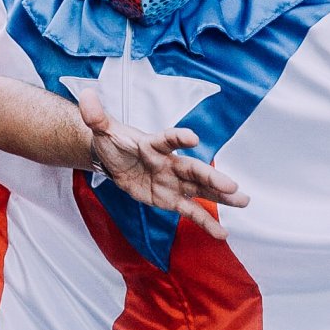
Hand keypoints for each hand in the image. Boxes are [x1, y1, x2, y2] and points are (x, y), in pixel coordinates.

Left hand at [78, 88, 248, 240]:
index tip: (192, 138)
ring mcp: (172, 181)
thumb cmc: (112, 140)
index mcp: (153, 143)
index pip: (167, 139)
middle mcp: (168, 162)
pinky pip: (189, 211)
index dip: (178, 137)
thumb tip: (85, 94)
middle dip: (211, 177)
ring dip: (220, 196)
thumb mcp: (101, 128)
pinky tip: (223, 234)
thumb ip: (95, 115)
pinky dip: (205, 222)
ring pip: (199, 189)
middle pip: (191, 169)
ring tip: (244, 201)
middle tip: (233, 186)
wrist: (112, 157)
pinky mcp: (169, 199)